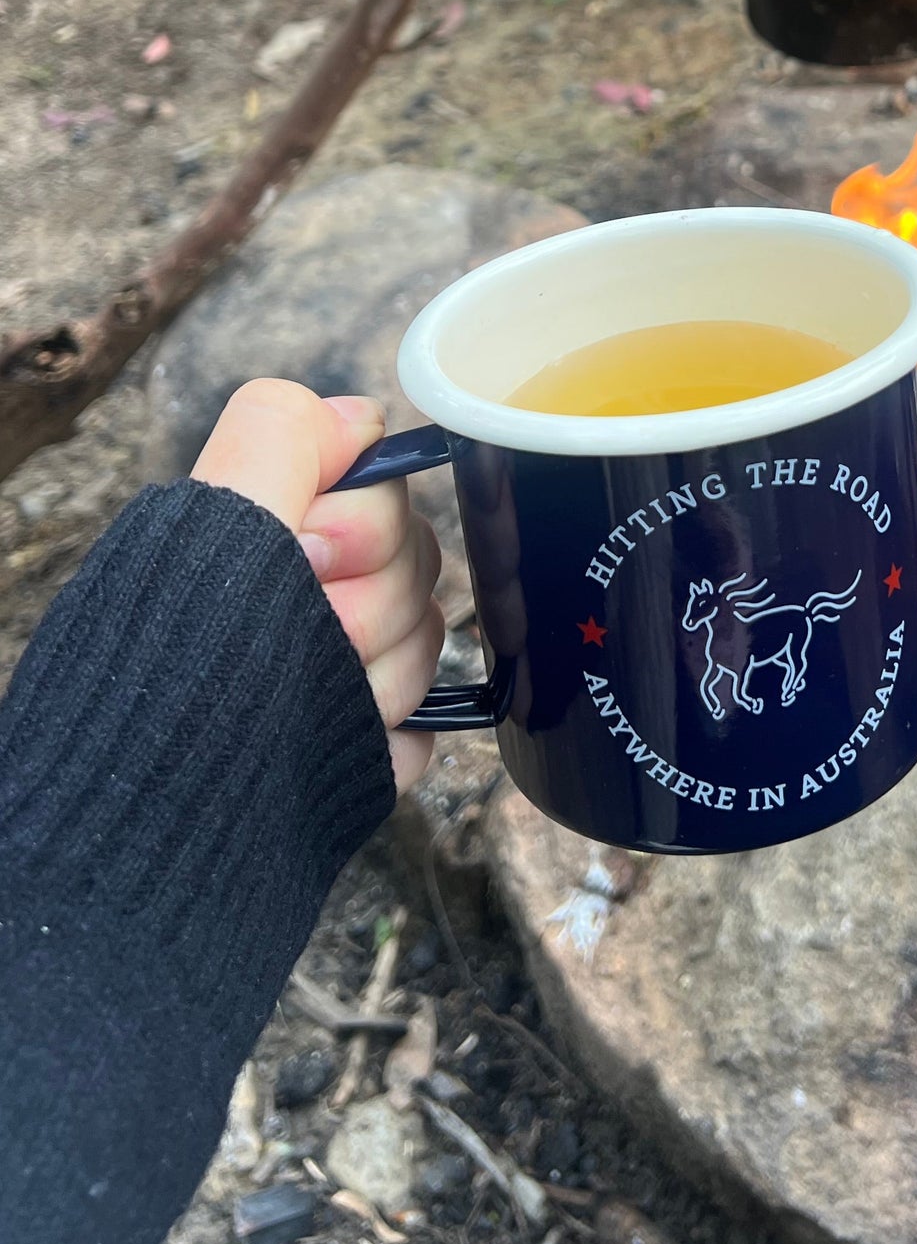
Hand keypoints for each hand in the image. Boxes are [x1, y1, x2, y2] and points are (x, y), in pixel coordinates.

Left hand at [190, 378, 442, 791]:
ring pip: (428, 645)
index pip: (385, 490)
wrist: (160, 828)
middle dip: (369, 605)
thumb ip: (277, 438)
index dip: (364, 522)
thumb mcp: (212, 529)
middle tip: (308, 631)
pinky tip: (337, 745)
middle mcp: (312, 594)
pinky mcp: (364, 744)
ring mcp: (342, 671)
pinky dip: (388, 743)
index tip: (311, 552)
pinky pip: (423, 727)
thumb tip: (354, 416)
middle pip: (418, 564)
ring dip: (376, 678)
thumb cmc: (170, 682)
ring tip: (303, 703)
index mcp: (275, 534)